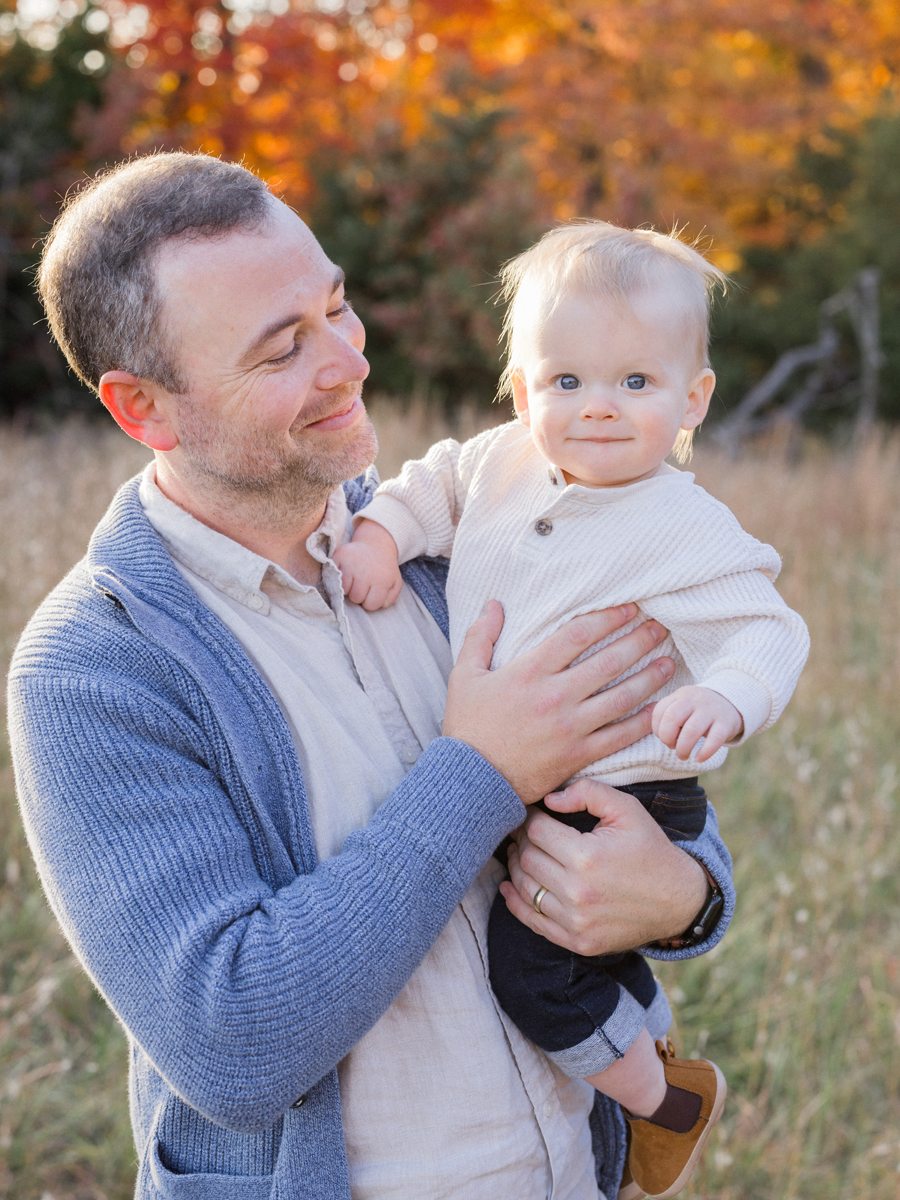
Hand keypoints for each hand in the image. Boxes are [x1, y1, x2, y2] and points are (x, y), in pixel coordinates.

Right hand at [332, 520, 402, 610]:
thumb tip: (380, 604)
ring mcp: (351, 564)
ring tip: (355, 579)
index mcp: (382, 580)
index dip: (370, 601)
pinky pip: (334, 578)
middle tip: (363, 584)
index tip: (372, 592)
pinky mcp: (339, 557)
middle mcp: (366, 572)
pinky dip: (339, 579)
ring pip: (344, 590)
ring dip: (348, 588)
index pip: (370, 605)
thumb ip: (390, 598)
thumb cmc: (384, 568)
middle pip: (356, 598)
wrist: (376, 544)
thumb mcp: (395, 583)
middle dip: (359, 595)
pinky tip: (346, 573)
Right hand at [443, 601, 674, 802]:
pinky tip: (660, 709)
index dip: (608, 617)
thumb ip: (480, 636)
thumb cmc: (467, 726)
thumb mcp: (465, 675)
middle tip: (659, 627)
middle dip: (638, 640)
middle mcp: (555, 696)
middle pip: (608, 661)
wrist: (472, 780)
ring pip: (621, 697)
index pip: (578, 634)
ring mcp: (570, 727)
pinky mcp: (579, 755)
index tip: (629, 608)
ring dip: (649, 677)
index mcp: (529, 671)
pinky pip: (620, 736)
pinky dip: (643, 722)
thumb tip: (493, 603)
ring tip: (668, 662)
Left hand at [498, 779, 708, 954]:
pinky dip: (516, 903)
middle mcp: (577, 892)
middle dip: (520, 840)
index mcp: (587, 856)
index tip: (532, 813)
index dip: (529, 818)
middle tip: (523, 831)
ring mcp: (577, 922)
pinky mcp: (578, 942)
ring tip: (518, 853)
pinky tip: (509, 886)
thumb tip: (549, 799)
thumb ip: (587, 793)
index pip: (535, 831)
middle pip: (526, 859)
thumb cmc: (651, 849)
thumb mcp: (627, 809)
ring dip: (515, 867)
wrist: (679, 900)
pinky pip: (533, 921)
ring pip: (525, 888)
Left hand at [651, 685, 742, 762]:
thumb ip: (668, 715)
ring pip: (691, 731)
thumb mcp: (683, 705)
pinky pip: (714, 740)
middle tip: (672, 747)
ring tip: (683, 756)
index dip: (657, 729)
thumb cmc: (699, 711)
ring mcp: (711, 710)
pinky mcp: (726, 723)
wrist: (731, 703)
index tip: (664, 737)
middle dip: (667, 738)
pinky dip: (704, 752)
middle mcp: (695, 699)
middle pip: (672, 718)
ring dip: (683, 748)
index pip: (660, 711)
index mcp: (681, 695)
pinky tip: (699, 758)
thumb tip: (656, 733)